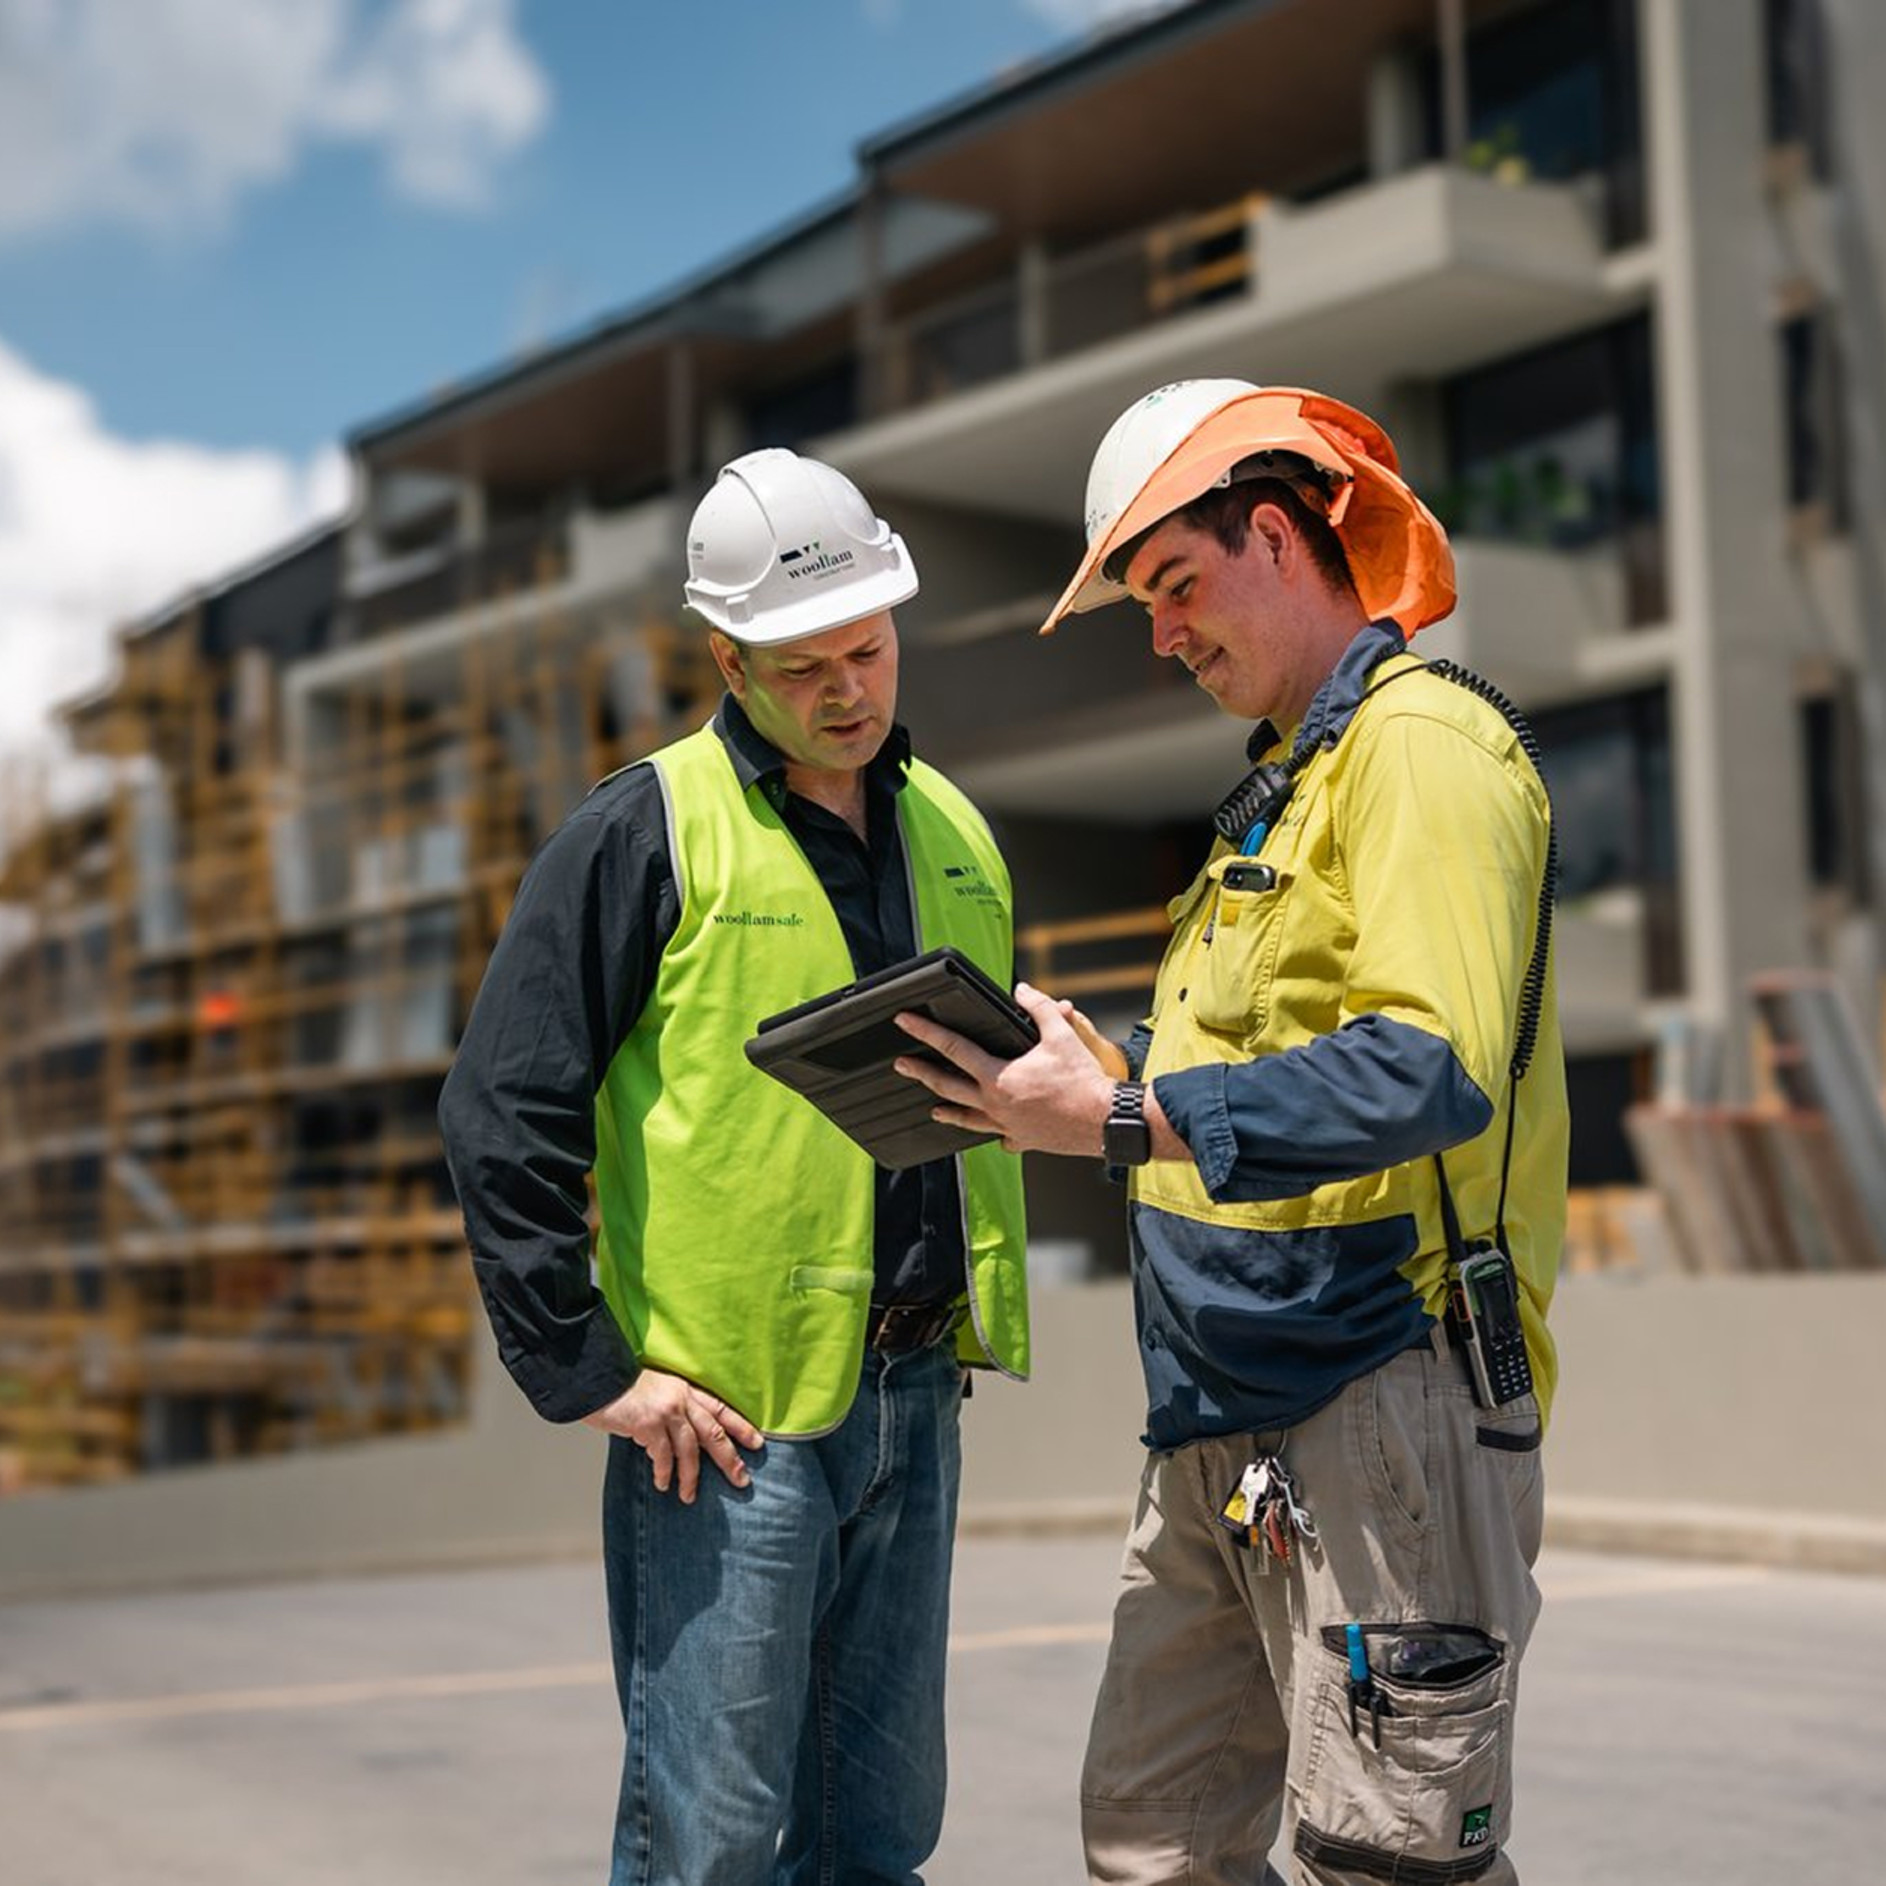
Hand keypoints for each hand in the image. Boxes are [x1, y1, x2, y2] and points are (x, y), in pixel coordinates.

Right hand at [582, 1370, 763, 1502]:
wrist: (598, 1378)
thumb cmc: (623, 1390)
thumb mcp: (656, 1393)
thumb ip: (673, 1411)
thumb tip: (683, 1440)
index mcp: (686, 1390)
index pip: (721, 1409)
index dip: (741, 1427)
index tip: (758, 1443)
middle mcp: (681, 1399)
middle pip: (714, 1432)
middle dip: (730, 1458)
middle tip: (742, 1480)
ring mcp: (666, 1411)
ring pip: (690, 1449)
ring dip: (691, 1477)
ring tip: (689, 1496)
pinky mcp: (648, 1424)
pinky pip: (663, 1455)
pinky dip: (664, 1472)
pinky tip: (663, 1484)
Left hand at [894, 982, 1116, 1157]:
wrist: (1105, 1121)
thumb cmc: (1083, 1083)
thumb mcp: (1060, 1035)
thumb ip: (1038, 1008)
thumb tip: (1023, 990)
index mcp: (998, 1077)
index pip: (953, 1048)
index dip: (926, 1032)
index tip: (905, 1023)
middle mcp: (995, 1104)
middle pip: (947, 1087)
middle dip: (921, 1073)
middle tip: (902, 1065)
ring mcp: (1006, 1125)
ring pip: (966, 1119)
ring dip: (948, 1110)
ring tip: (934, 1107)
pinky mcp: (1022, 1139)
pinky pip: (1000, 1138)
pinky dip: (992, 1133)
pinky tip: (991, 1131)